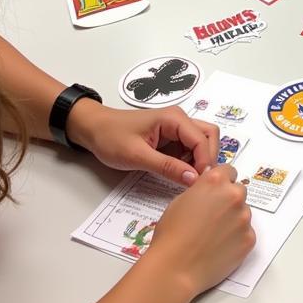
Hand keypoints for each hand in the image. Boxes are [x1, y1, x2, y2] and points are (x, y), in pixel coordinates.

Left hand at [68, 101, 219, 183]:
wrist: (93, 129)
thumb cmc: (112, 138)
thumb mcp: (138, 156)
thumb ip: (167, 167)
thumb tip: (194, 179)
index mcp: (174, 118)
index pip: (202, 139)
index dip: (205, 162)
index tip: (200, 184)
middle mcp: (179, 119)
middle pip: (209, 135)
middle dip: (208, 157)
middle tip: (199, 181)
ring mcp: (176, 128)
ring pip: (202, 142)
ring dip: (200, 160)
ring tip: (190, 180)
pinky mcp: (171, 137)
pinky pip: (189, 148)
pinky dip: (190, 161)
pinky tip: (181, 175)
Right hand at [147, 164, 254, 297]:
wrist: (175, 268)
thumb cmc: (171, 234)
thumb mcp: (181, 200)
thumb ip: (202, 190)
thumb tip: (211, 190)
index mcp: (216, 181)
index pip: (229, 171)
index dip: (221, 183)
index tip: (216, 193)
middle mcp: (234, 195)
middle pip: (238, 191)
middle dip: (228, 200)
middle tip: (214, 217)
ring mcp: (244, 217)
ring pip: (243, 213)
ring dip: (233, 219)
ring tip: (214, 236)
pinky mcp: (249, 239)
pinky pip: (246, 233)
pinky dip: (237, 238)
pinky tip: (220, 247)